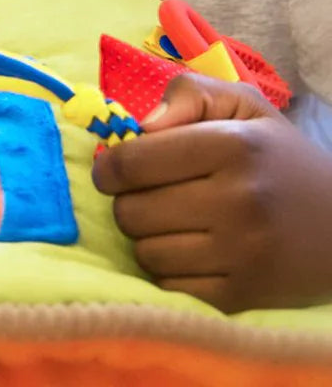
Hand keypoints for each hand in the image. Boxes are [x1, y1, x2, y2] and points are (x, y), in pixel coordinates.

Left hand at [93, 73, 331, 311]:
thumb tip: (140, 125)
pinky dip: (167, 270)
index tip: (111, 171)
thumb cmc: (280, 158)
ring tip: (168, 224)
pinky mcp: (244, 296)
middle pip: (132, 210)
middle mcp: (237, 201)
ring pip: (145, 252)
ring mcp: (242, 254)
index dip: (110, 168)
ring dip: (145, 238)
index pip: (134, 162)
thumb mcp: (244, 105)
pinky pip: (170, 286)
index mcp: (232, 146)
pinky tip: (187, 252)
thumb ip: (189, 94)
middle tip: (145, 196)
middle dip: (127, 201)